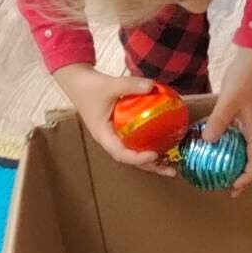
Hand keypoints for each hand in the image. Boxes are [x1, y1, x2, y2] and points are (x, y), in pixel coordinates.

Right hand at [54, 65, 170, 172]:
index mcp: (104, 135)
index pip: (121, 153)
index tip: (153, 155)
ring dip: (155, 158)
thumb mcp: (109, 85)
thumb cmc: (89, 86)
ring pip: (136, 151)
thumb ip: (130, 85)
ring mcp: (117, 134)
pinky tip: (167, 141)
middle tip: (172, 171)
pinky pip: (138, 138)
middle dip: (152, 166)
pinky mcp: (123, 127)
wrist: (77, 80)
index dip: (137, 158)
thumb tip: (153, 86)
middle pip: (132, 158)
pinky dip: (151, 141)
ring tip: (174, 163)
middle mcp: (111, 139)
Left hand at [203, 46, 251, 193]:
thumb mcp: (230, 101)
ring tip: (216, 172)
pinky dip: (219, 143)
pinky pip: (229, 135)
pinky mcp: (236, 115)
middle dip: (239, 176)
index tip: (234, 187)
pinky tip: (205, 144)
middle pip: (248, 160)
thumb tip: (207, 141)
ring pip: (238, 149)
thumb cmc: (245, 80)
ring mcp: (245, 123)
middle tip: (226, 188)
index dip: (246, 177)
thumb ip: (219, 120)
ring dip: (230, 162)